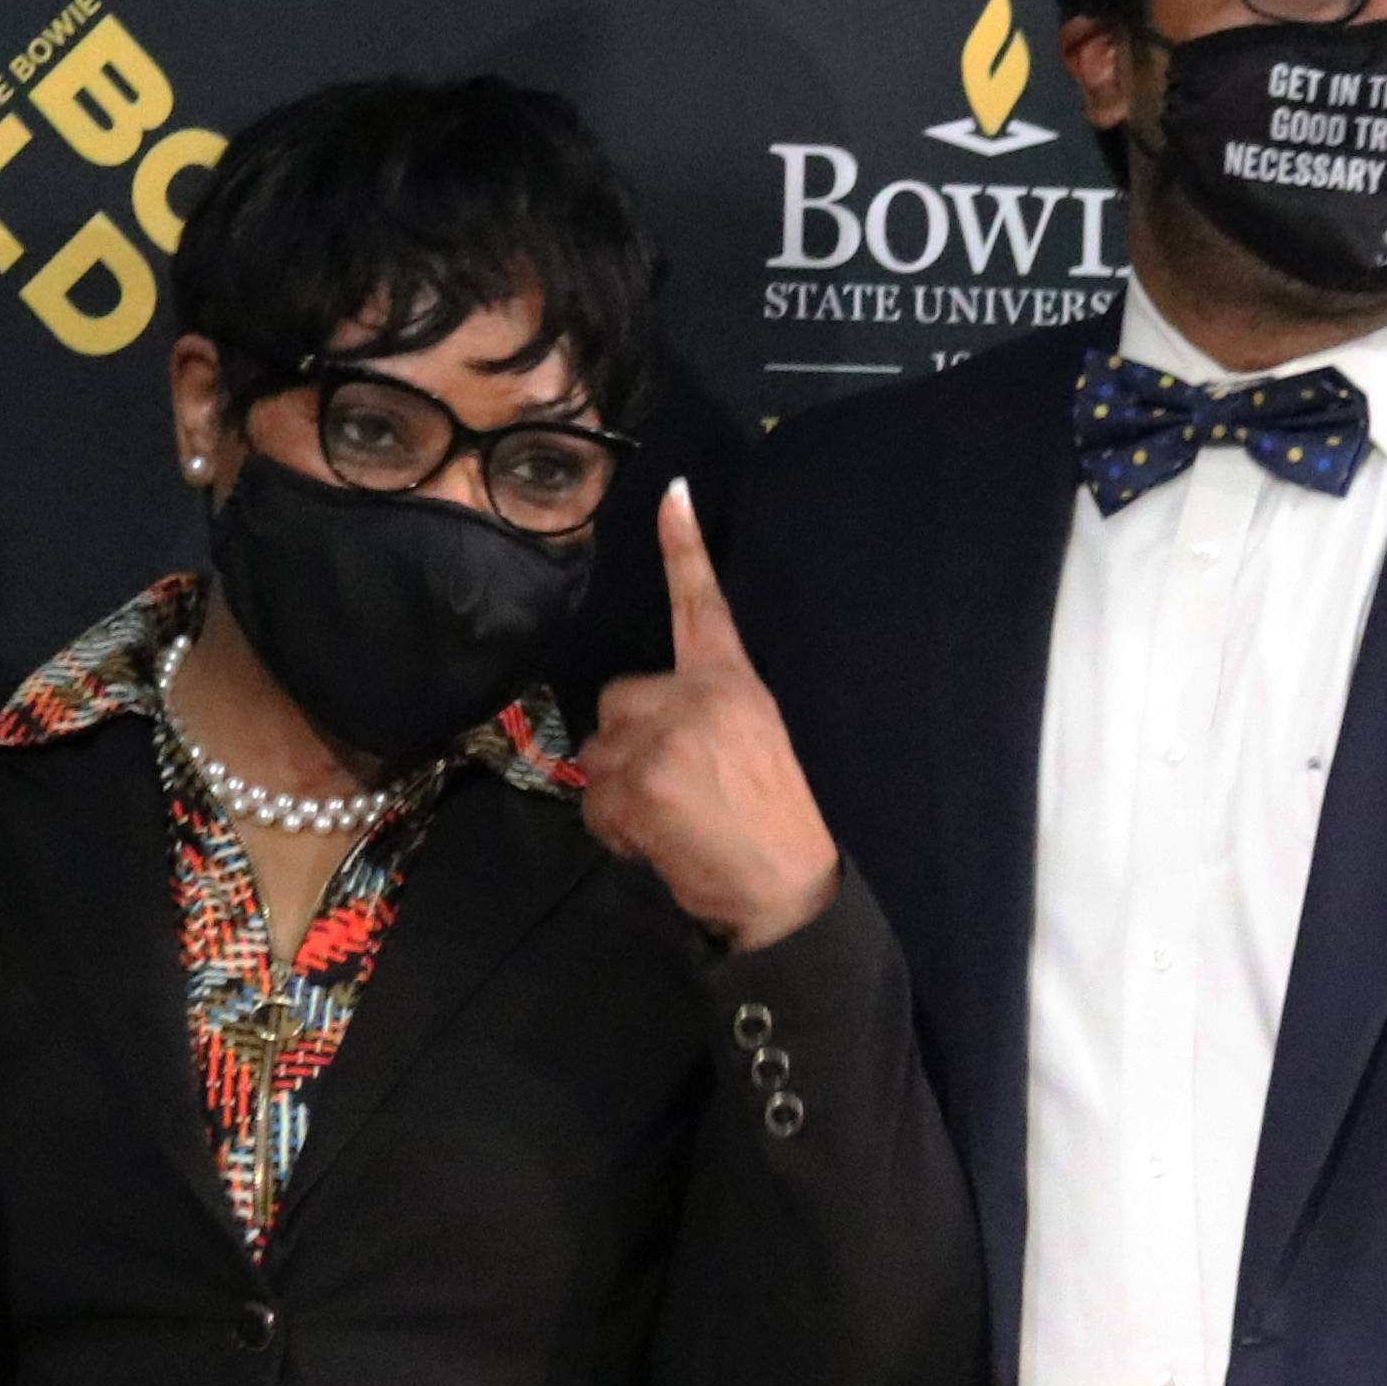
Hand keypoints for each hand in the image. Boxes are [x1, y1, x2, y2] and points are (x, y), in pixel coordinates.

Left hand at [581, 483, 839, 950]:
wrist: (793, 891)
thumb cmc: (785, 827)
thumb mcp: (763, 746)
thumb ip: (713, 714)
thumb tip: (658, 723)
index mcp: (736, 684)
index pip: (703, 605)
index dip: (685, 548)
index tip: (671, 494)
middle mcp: (697, 700)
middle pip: (616, 699)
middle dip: (626, 741)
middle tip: (668, 785)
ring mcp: (663, 741)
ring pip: (597, 754)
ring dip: (617, 790)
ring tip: (667, 821)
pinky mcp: (637, 785)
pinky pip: (592, 804)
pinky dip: (614, 829)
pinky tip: (655, 844)